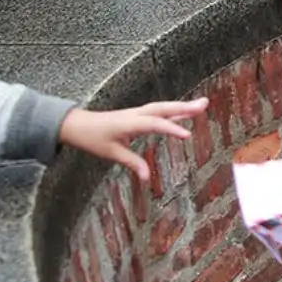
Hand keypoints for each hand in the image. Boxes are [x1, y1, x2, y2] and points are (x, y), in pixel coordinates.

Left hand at [58, 97, 207, 182]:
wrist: (76, 125)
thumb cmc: (92, 138)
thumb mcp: (111, 153)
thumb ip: (132, 162)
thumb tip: (147, 177)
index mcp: (130, 123)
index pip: (155, 124)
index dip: (172, 129)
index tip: (188, 135)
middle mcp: (136, 114)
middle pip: (164, 108)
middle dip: (185, 106)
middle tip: (205, 104)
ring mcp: (137, 113)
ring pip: (163, 107)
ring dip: (182, 106)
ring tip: (201, 105)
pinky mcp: (136, 115)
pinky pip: (158, 110)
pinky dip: (172, 110)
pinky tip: (183, 112)